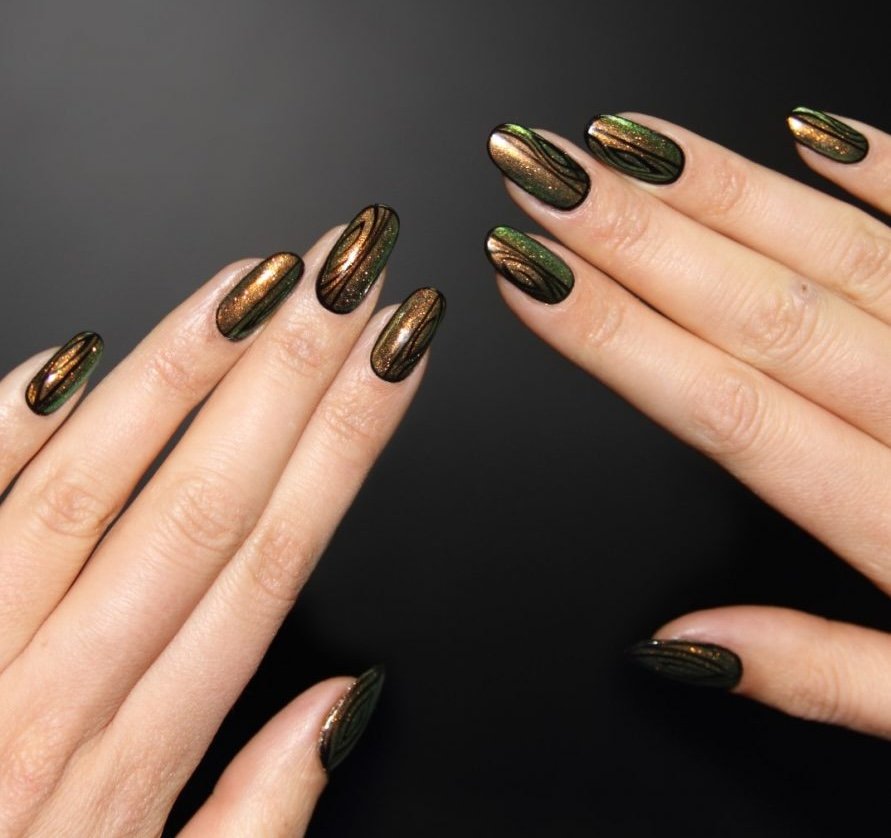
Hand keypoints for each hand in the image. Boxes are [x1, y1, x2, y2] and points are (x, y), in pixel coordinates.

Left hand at [0, 205, 443, 834]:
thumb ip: (256, 818)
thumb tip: (337, 707)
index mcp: (128, 771)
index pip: (272, 562)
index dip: (346, 446)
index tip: (397, 356)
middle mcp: (49, 702)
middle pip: (204, 504)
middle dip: (292, 375)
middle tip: (354, 274)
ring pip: (91, 490)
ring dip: (184, 373)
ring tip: (261, 279)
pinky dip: (8, 431)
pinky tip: (74, 354)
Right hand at [485, 110, 890, 735]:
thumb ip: (821, 672)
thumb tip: (685, 644)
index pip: (721, 407)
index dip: (612, 337)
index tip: (528, 276)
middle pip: (760, 313)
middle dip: (634, 239)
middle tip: (542, 175)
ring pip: (839, 254)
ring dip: (726, 193)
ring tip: (624, 146)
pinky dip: (887, 172)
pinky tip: (810, 129)